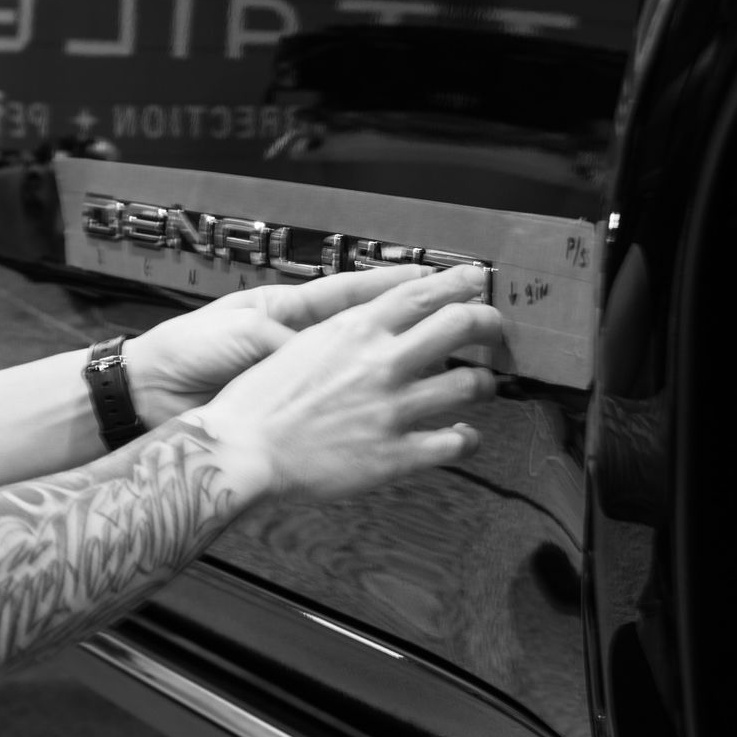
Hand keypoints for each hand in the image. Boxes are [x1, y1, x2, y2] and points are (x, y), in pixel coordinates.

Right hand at [188, 265, 503, 504]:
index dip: (460, 283)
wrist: (243, 451)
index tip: (478, 281)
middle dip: (487, 323)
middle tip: (494, 329)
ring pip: (469, 384)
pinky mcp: (395, 454)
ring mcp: (393, 409)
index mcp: (356, 329)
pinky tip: (466, 435)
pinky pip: (454, 443)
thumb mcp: (300, 344)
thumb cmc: (260, 401)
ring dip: (482, 383)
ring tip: (482, 385)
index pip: (423, 292)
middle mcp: (382, 362)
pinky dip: (468, 438)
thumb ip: (345, 332)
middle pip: (461, 325)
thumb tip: (374, 319)